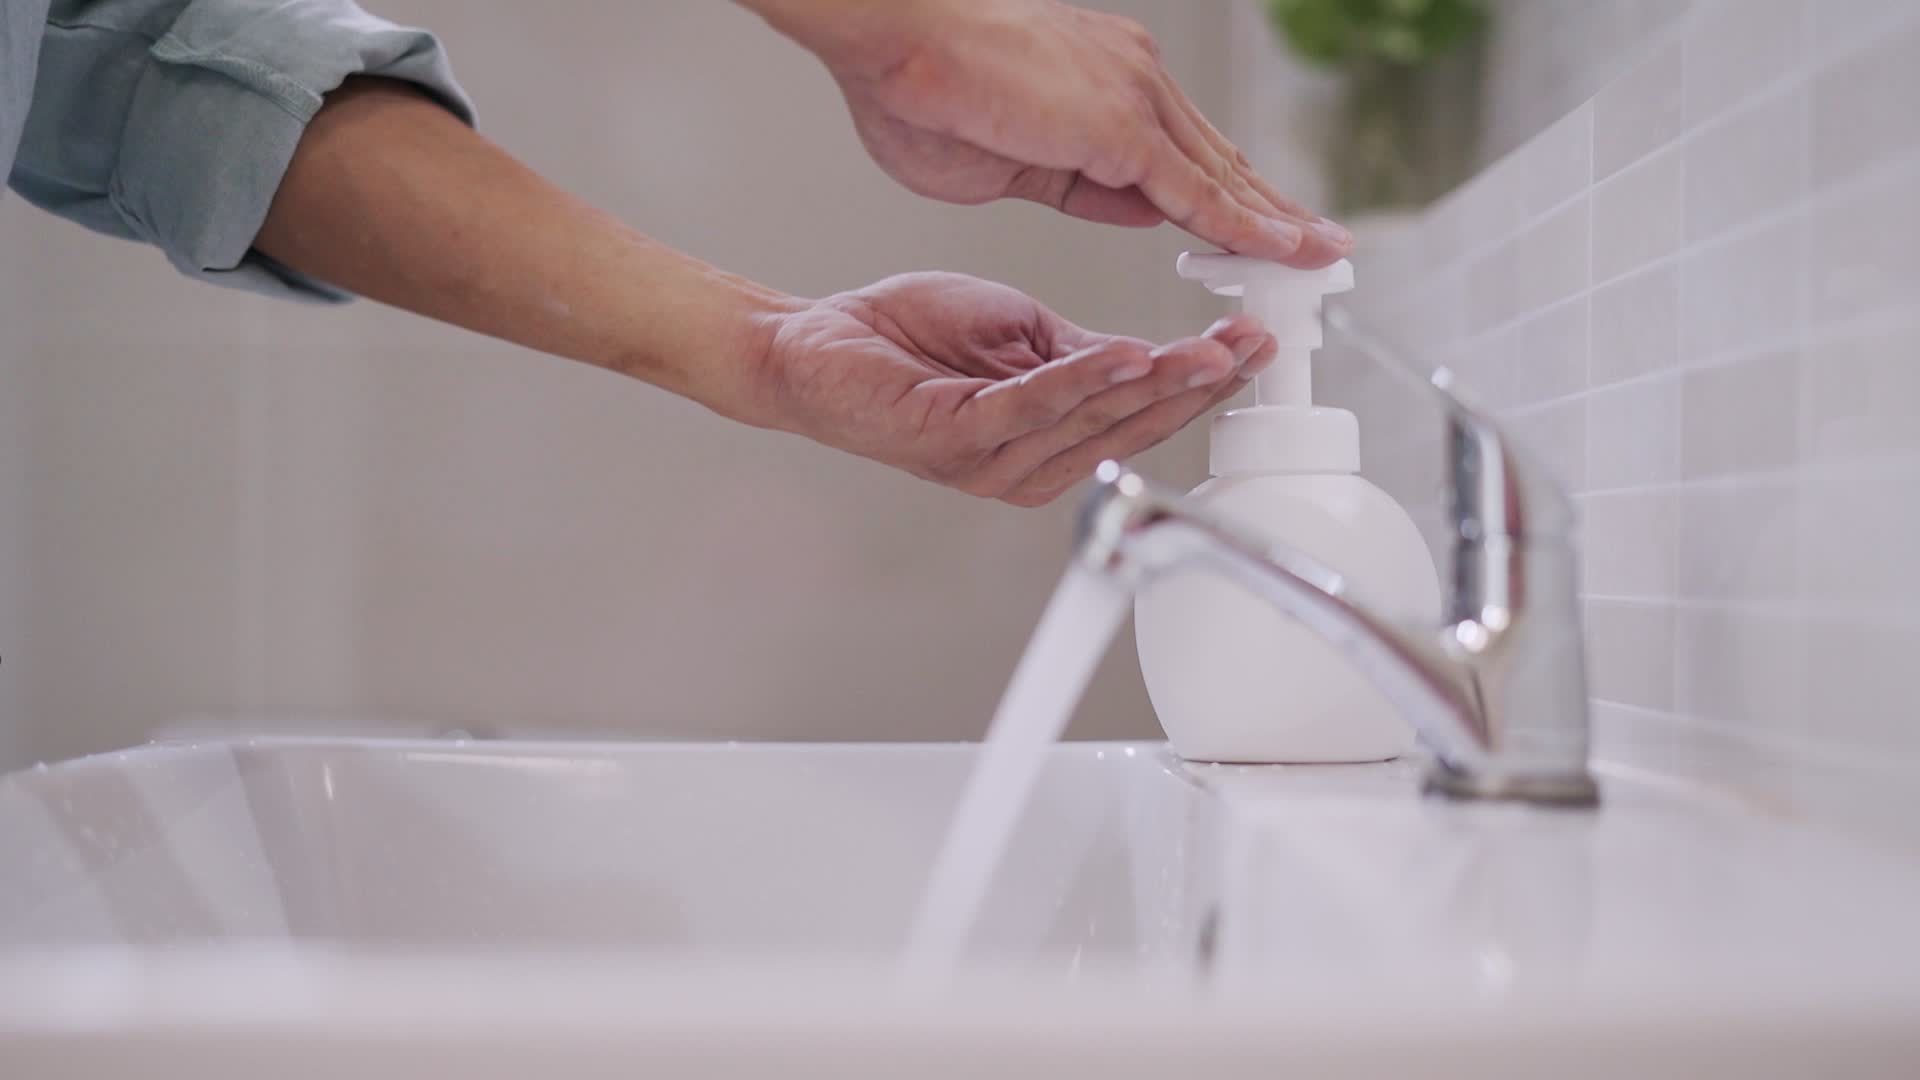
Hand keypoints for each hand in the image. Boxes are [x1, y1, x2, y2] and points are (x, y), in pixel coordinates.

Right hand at [745, 0, 1348, 267]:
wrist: (889, 41)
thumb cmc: (918, 92)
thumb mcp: (1008, 167)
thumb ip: (1077, 189)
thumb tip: (1132, 210)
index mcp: (1105, 82)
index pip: (1182, 151)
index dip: (1226, 194)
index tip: (1259, 228)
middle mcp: (1133, 77)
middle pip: (1217, 159)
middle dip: (1268, 207)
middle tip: (1316, 245)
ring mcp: (1134, 96)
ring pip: (1220, 174)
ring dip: (1274, 219)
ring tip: (1321, 254)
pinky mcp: (1124, 126)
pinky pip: (1199, 191)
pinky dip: (1245, 226)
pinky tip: (1283, 250)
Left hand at [754, 272, 1274, 505]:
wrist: (815, 346)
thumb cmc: (907, 339)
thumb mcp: (1019, 333)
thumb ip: (1082, 351)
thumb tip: (1150, 354)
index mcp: (1046, 441)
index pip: (1139, 416)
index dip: (1197, 382)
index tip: (1250, 346)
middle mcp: (1025, 466)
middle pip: (1131, 427)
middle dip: (1198, 386)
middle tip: (1252, 348)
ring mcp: (992, 462)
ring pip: (1094, 421)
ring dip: (1158, 384)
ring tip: (1210, 352)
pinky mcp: (956, 440)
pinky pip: (1034, 406)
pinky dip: (1086, 380)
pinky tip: (1131, 355)